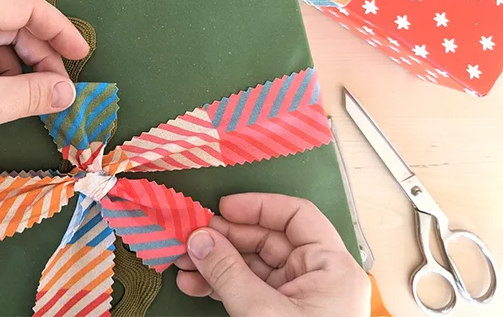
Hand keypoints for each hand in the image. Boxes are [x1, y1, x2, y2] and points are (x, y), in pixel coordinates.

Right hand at [176, 193, 370, 316]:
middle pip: (268, 240)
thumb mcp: (263, 313)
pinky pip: (248, 289)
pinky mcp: (279, 316)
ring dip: (215, 262)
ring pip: (252, 266)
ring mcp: (298, 299)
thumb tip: (198, 239)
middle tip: (190, 238)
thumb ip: (228, 273)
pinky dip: (220, 285)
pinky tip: (193, 285)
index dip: (258, 206)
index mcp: (331, 267)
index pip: (297, 217)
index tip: (221, 208)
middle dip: (225, 238)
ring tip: (181, 263)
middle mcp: (317, 277)